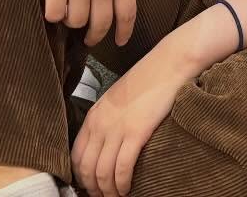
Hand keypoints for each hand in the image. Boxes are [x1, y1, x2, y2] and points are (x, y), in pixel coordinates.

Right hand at [38, 0, 137, 48]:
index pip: (128, 14)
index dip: (124, 32)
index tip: (120, 42)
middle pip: (101, 24)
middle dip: (96, 36)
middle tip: (90, 38)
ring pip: (76, 21)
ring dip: (73, 21)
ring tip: (70, 13)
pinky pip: (54, 14)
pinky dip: (54, 15)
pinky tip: (55, 7)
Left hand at [71, 37, 195, 195]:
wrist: (170, 63)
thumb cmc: (149, 78)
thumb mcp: (118, 97)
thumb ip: (108, 118)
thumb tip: (108, 141)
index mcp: (94, 115)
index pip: (76, 156)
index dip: (81, 177)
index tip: (91, 186)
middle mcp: (100, 124)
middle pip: (87, 168)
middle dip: (94, 188)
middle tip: (103, 196)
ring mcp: (117, 128)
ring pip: (103, 172)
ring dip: (108, 190)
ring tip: (116, 196)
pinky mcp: (136, 132)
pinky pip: (122, 167)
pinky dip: (122, 183)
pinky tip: (128, 188)